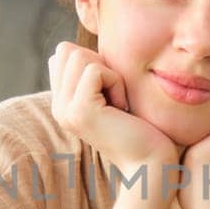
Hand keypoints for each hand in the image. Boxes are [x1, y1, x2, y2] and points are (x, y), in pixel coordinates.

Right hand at [47, 42, 178, 173]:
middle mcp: (58, 106)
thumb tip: (72, 46)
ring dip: (110, 75)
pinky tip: (122, 108)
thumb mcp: (111, 92)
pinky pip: (96, 70)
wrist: (151, 162)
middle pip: (67, 50)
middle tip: (115, 97)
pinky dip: (116, 83)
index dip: (93, 61)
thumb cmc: (140, 126)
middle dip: (100, 65)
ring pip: (80, 56)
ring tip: (118, 104)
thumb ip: (90, 71)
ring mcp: (65, 110)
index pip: (62, 53)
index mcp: (62, 102)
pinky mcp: (79, 111)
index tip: (110, 92)